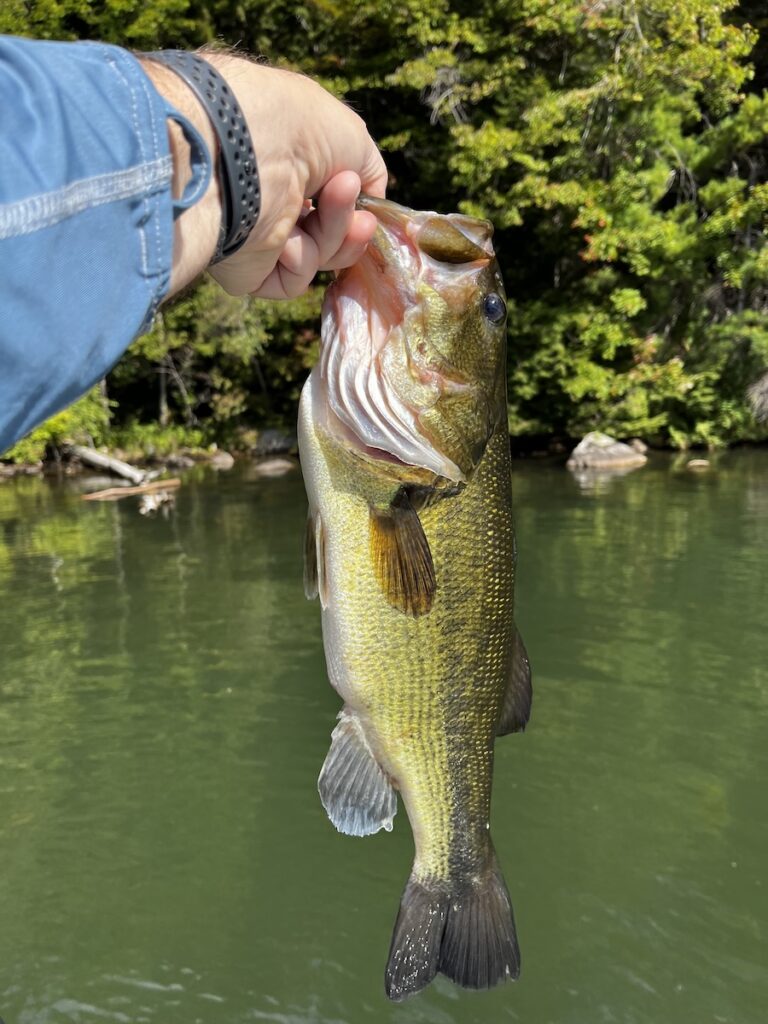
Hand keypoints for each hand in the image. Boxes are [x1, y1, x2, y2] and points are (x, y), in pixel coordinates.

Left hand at [143, 54, 386, 298]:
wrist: (248, 151)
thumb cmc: (297, 128)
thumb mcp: (352, 137)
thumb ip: (368, 172)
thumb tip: (367, 200)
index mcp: (286, 165)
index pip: (328, 201)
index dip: (356, 208)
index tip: (370, 208)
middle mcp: (270, 200)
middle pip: (329, 235)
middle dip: (350, 227)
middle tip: (362, 219)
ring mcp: (257, 236)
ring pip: (317, 256)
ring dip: (333, 234)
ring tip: (334, 198)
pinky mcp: (247, 269)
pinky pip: (292, 278)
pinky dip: (301, 259)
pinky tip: (290, 239)